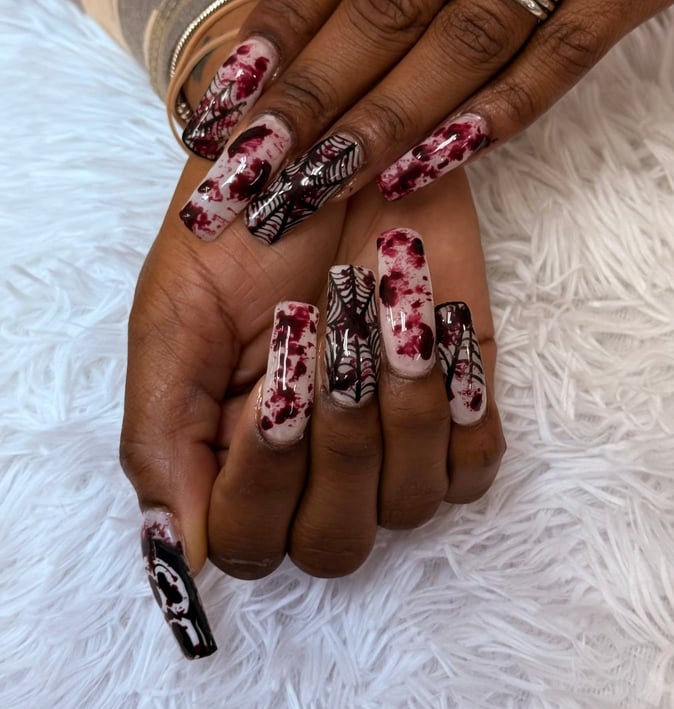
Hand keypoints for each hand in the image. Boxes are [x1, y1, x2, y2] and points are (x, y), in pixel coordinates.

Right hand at [122, 157, 503, 658]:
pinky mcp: (461, 410)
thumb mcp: (174, 321)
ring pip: (408, 504)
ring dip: (398, 405)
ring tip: (381, 301)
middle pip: (333, 544)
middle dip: (335, 445)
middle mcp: (313, 471)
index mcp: (230, 458)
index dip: (261, 484)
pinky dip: (460, 405)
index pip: (246, 544)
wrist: (332, 147)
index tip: (271, 389)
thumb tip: (174, 561)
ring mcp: (392, 447)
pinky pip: (476, 467)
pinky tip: (435, 329)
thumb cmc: (242, 228)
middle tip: (324, 332)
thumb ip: (161, 440)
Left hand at [181, 0, 673, 241]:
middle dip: (315, 90)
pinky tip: (432, 162)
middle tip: (256, 161)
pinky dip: (498, 116)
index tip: (236, 87)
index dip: (286, 15)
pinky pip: (563, 58)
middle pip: (394, 0)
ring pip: (470, 41)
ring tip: (323, 178)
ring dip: (388, 120)